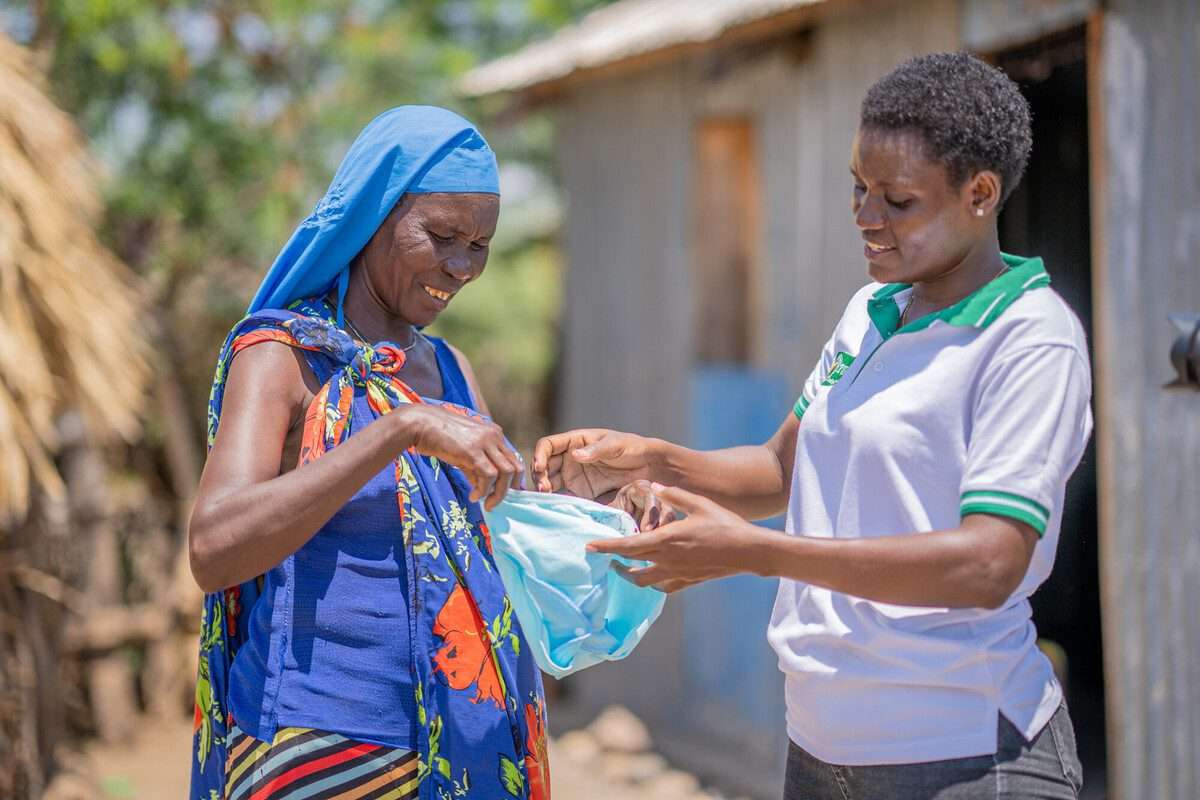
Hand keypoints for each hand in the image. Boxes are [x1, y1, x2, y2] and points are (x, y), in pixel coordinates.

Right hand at [396, 405, 521, 509]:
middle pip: (515, 466)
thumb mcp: (463, 451)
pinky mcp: (473, 451)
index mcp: (494, 433)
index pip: (513, 459)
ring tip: (486, 504)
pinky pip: (488, 475)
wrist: (420, 424)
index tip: (503, 493)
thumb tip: (483, 490)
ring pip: (506, 472)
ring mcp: (485, 442)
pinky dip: (483, 490)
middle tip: (496, 501)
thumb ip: (476, 468)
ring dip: (498, 493)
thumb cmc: (438, 437)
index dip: (512, 479)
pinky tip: (473, 496)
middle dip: (509, 489)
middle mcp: (494, 436)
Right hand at [531, 428, 654, 498]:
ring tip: (546, 497)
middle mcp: (569, 458)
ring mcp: (573, 475)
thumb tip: (574, 455)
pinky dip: (555, 500)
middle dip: (539, 476)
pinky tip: (554, 506)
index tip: (539, 467)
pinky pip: (563, 495)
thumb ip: (595, 450)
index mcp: (574, 441)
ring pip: (549, 481)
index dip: (539, 455)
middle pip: (544, 465)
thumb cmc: (631, 447)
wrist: (648, 467)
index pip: (547, 445)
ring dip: (544, 489)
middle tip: (543, 488)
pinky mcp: (581, 491)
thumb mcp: (615, 445)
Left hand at [588, 485, 769, 592]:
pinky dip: (652, 582)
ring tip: (623, 567)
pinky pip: (663, 587)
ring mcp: (678, 574)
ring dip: (630, 575)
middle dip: (613, 561)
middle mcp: (668, 560)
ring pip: (644, 581)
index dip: (606, 547)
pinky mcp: (689, 581)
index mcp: (666, 540)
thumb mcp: (698, 503)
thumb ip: (674, 496)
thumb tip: (655, 487)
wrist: (749, 551)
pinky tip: (652, 576)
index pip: (628, 546)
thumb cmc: (725, 524)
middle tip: (602, 555)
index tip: (589, 546)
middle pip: (631, 566)